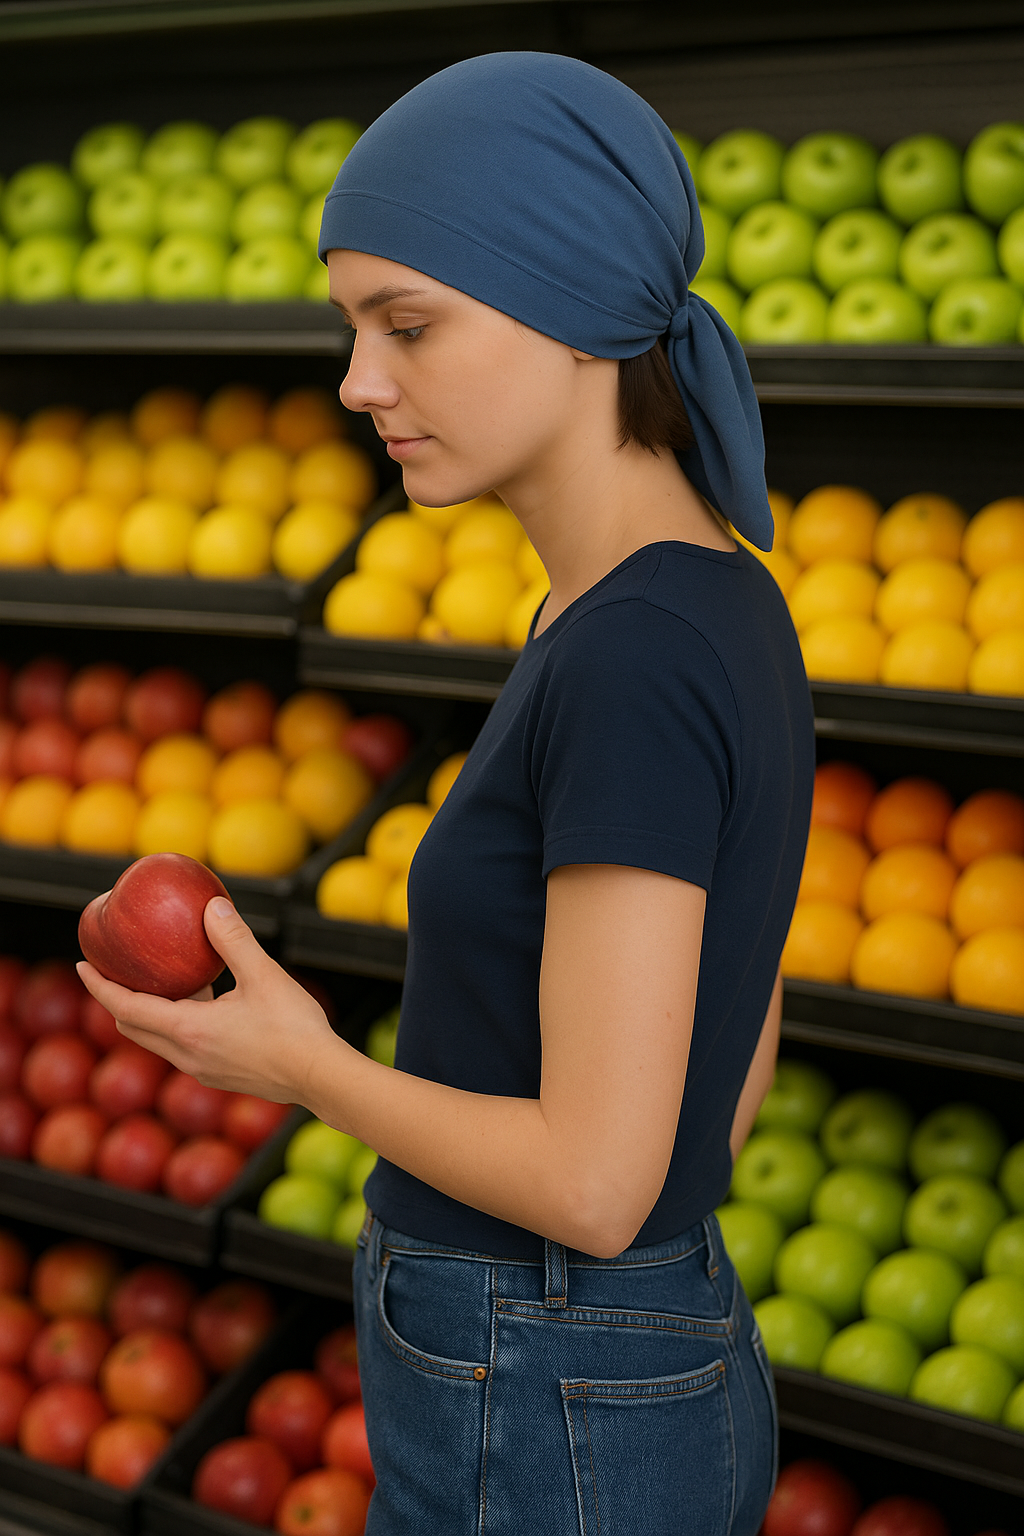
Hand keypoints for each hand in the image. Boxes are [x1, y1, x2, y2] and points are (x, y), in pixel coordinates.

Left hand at [76, 897, 341, 1105]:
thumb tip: (212, 907)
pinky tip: (207, 1003)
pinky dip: (178, 1023)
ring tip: (165, 981)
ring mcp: (203, 1070)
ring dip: (152, 1012)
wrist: (321, 1076)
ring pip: (160, 1039)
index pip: (125, 1008)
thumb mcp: (264, 975)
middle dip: (118, 1001)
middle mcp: (187, 1055)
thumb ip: (233, 940)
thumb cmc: (294, 1028)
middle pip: (135, 1028)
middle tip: (114, 973)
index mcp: (189, 1030)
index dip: (99, 986)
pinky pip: (184, 1047)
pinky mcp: (221, 1075)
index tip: (82, 965)